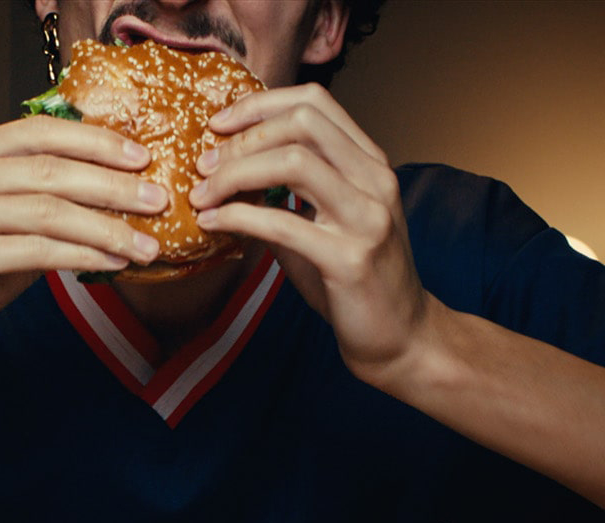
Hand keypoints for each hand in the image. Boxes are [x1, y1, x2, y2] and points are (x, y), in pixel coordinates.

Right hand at [0, 115, 168, 374]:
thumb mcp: (0, 223)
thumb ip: (41, 198)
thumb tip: (117, 186)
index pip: (37, 132)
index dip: (94, 141)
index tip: (141, 155)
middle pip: (48, 170)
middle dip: (112, 185)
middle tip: (158, 199)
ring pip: (48, 211)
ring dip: (107, 227)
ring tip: (146, 242)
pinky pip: (37, 250)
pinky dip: (82, 256)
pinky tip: (112, 263)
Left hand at [188, 83, 431, 385]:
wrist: (401, 338)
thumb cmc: (355, 282)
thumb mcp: (325, 224)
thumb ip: (286, 195)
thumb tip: (223, 174)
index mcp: (370, 164)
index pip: (315, 102)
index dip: (260, 104)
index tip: (219, 124)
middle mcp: (375, 180)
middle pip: (302, 123)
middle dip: (243, 138)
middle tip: (204, 164)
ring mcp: (368, 217)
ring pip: (294, 161)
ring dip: (235, 173)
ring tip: (203, 193)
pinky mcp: (350, 258)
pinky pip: (283, 223)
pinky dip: (237, 216)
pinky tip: (213, 223)